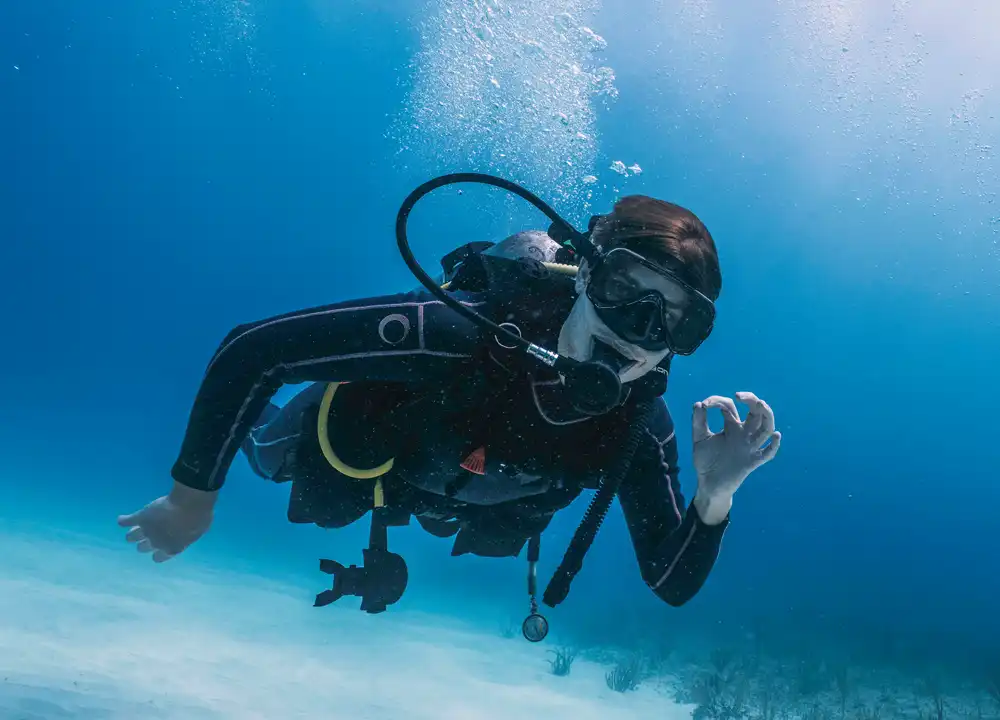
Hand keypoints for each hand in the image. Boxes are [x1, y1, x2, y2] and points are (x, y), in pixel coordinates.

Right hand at [116, 481, 216, 562]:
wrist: (190, 506)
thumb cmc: (200, 518)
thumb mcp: (198, 531)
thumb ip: (189, 534)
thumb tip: (188, 532)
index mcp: (172, 549)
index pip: (158, 557)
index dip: (158, 552)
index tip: (158, 549)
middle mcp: (156, 543)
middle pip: (143, 548)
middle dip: (145, 542)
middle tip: (148, 535)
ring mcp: (147, 531)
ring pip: (131, 537)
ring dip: (132, 534)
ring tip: (132, 530)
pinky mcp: (141, 517)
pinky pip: (126, 521)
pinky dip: (123, 520)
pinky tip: (122, 520)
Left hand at [691, 392, 780, 523]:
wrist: (708, 484)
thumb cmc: (706, 461)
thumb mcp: (699, 439)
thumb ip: (698, 422)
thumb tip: (698, 404)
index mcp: (731, 426)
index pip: (730, 407)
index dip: (718, 401)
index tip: (705, 404)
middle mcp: (743, 434)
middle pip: (756, 412)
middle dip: (751, 400)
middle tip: (739, 395)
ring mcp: (749, 447)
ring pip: (766, 428)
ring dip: (766, 415)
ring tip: (760, 404)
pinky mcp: (752, 461)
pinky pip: (768, 453)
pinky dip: (774, 445)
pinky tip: (776, 435)